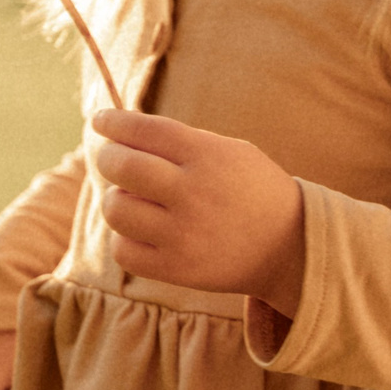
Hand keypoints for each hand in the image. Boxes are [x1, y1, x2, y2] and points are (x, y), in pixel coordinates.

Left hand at [88, 110, 304, 318]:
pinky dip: (124, 238)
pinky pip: (123, 251)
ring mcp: (184, 234)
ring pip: (116, 210)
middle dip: (108, 158)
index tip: (101, 120)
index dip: (114, 122)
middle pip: (122, 166)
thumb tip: (121, 134)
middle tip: (112, 159)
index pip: (144, 130)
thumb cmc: (252, 190)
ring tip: (132, 200)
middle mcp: (193, 193)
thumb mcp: (230, 151)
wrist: (290, 246)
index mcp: (208, 156)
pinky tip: (141, 232)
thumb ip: (180, 142)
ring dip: (116, 200)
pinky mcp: (178, 269)